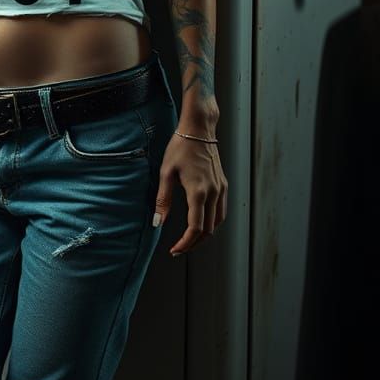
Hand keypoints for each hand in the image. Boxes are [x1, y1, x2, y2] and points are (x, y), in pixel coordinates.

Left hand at [153, 133, 227, 255]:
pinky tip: (201, 222)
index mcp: (199, 192)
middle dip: (193, 243)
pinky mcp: (223, 185)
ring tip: (189, 240)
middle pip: (208, 230)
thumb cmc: (180, 147)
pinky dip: (212, 222)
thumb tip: (157, 223)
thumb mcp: (166, 173)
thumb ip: (163, 200)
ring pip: (217, 223)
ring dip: (204, 235)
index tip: (174, 250)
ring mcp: (221, 189)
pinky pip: (221, 211)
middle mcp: (214, 193)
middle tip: (178, 248)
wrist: (199, 129)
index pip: (195, 228)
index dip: (185, 243)